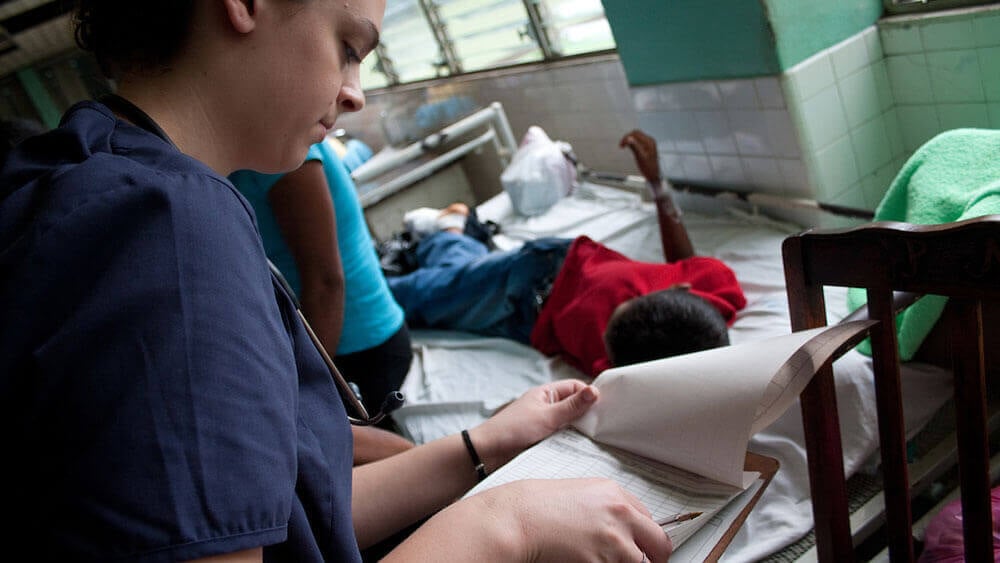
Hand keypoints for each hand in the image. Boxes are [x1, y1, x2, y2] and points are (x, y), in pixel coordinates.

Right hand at [404, 478, 672, 560]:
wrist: (518, 518)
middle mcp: (620, 516)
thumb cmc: (538, 505)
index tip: (648, 549)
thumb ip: (607, 507)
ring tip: (602, 560)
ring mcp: (613, 542)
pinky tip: (585, 561)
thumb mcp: (580, 493)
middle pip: (659, 545)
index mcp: (616, 495)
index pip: (651, 522)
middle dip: (655, 559)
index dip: (650, 540)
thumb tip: (624, 526)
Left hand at [472, 380, 597, 469]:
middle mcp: (546, 406)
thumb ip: (572, 406)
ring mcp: (544, 422)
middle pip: (574, 405)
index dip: (589, 395)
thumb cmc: (513, 430)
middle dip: (588, 413)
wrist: (487, 453)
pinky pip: (562, 437)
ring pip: (569, 423)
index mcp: (546, 393)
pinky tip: (581, 449)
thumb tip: (595, 391)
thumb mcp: (547, 417)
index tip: (605, 407)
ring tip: (596, 438)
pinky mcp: (542, 439)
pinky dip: (571, 441)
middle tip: (605, 425)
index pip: (575, 387)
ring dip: (580, 429)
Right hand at [619, 129, 660, 183]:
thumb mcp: (640, 157)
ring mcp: (649, 144)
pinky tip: (629, 147)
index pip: (636, 133)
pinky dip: (633, 142)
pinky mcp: (647, 147)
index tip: (621, 145)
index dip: (627, 137)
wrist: (654, 175)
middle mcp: (650, 141)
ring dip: (629, 139)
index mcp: (649, 142)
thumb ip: (634, 147)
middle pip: (636, 133)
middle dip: (627, 137)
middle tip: (621, 145)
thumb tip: (628, 138)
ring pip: (637, 136)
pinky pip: (639, 141)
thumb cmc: (648, 168)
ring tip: (624, 146)